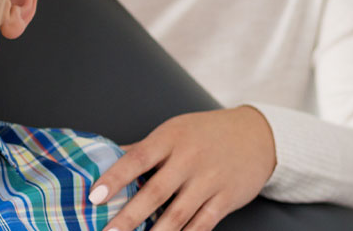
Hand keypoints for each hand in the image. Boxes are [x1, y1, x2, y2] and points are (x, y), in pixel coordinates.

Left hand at [91, 106, 276, 230]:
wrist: (257, 136)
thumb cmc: (206, 134)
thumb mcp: (174, 132)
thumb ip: (143, 149)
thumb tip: (105, 160)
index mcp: (170, 138)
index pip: (137, 158)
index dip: (114, 178)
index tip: (95, 196)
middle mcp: (189, 159)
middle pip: (155, 191)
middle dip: (129, 215)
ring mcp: (209, 180)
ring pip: (178, 213)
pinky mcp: (226, 198)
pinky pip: (202, 224)